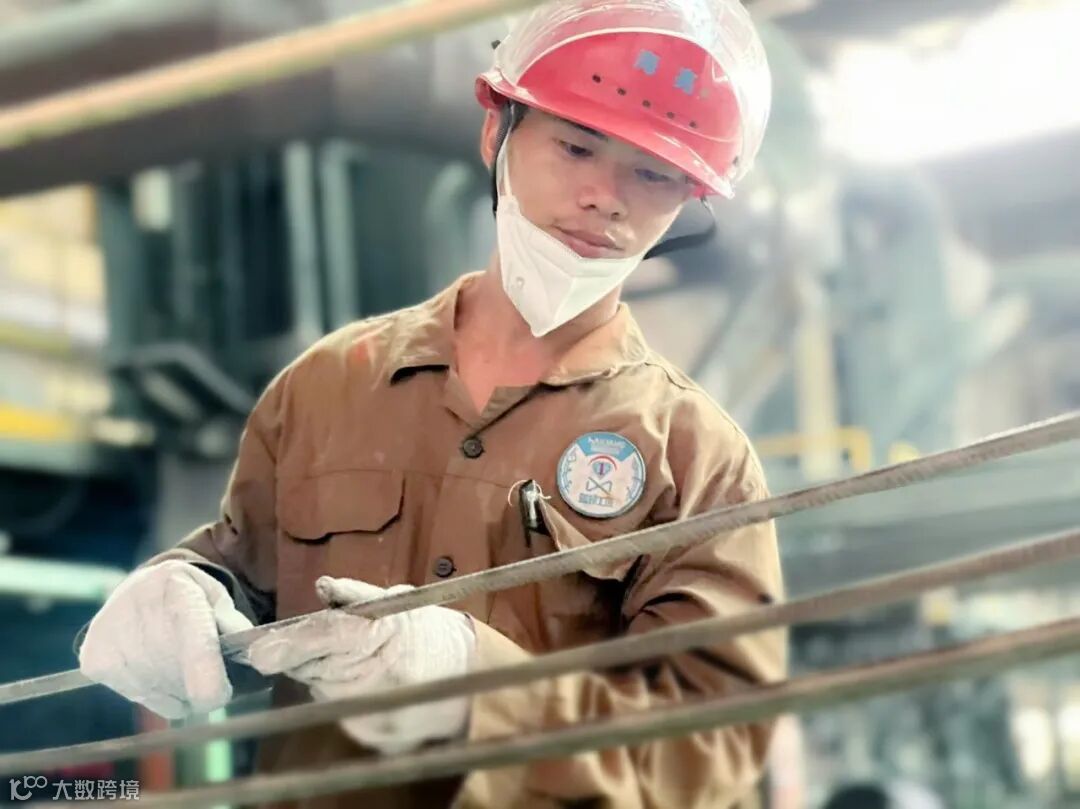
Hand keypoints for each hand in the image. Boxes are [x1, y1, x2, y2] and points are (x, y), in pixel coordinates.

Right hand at [79, 560, 254, 718]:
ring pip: (165, 695)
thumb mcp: (219, 599)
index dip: (211, 682)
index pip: (196, 650)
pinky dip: (158, 690)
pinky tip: (155, 665)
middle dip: (202, 683)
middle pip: (183, 681)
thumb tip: (254, 655)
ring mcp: (113, 639)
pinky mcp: (95, 661)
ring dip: (180, 689)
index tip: (220, 693)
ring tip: (177, 660)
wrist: (138, 588)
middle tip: (204, 666)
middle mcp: (140, 613)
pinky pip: (144, 699)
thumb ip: (236, 626)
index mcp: (179, 593)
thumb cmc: (190, 597)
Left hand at [245, 576, 475, 753]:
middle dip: (300, 654)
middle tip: (297, 644)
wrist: (466, 676)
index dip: (292, 643)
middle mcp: (387, 675)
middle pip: (318, 665)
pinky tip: (360, 681)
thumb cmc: (426, 629)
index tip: (257, 651)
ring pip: (323, 688)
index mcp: (392, 634)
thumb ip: (359, 596)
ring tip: (350, 658)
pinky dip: (338, 692)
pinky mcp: (378, 733)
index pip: (331, 636)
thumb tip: (323, 587)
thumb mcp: (398, 601)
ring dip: (322, 672)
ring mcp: (384, 709)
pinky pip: (338, 709)